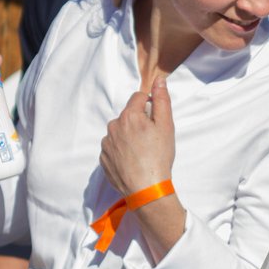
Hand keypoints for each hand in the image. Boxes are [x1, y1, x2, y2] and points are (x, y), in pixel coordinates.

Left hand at [100, 76, 174, 194]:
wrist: (146, 189)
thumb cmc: (158, 156)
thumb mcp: (166, 126)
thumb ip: (162, 100)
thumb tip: (159, 80)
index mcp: (129, 116)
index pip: (138, 98)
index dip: (149, 106)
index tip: (155, 121)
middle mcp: (113, 127)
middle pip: (127, 115)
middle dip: (138, 122)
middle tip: (151, 140)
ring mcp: (106, 144)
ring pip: (119, 132)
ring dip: (128, 136)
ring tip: (141, 152)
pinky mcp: (103, 159)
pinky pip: (112, 148)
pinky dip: (121, 151)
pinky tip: (132, 161)